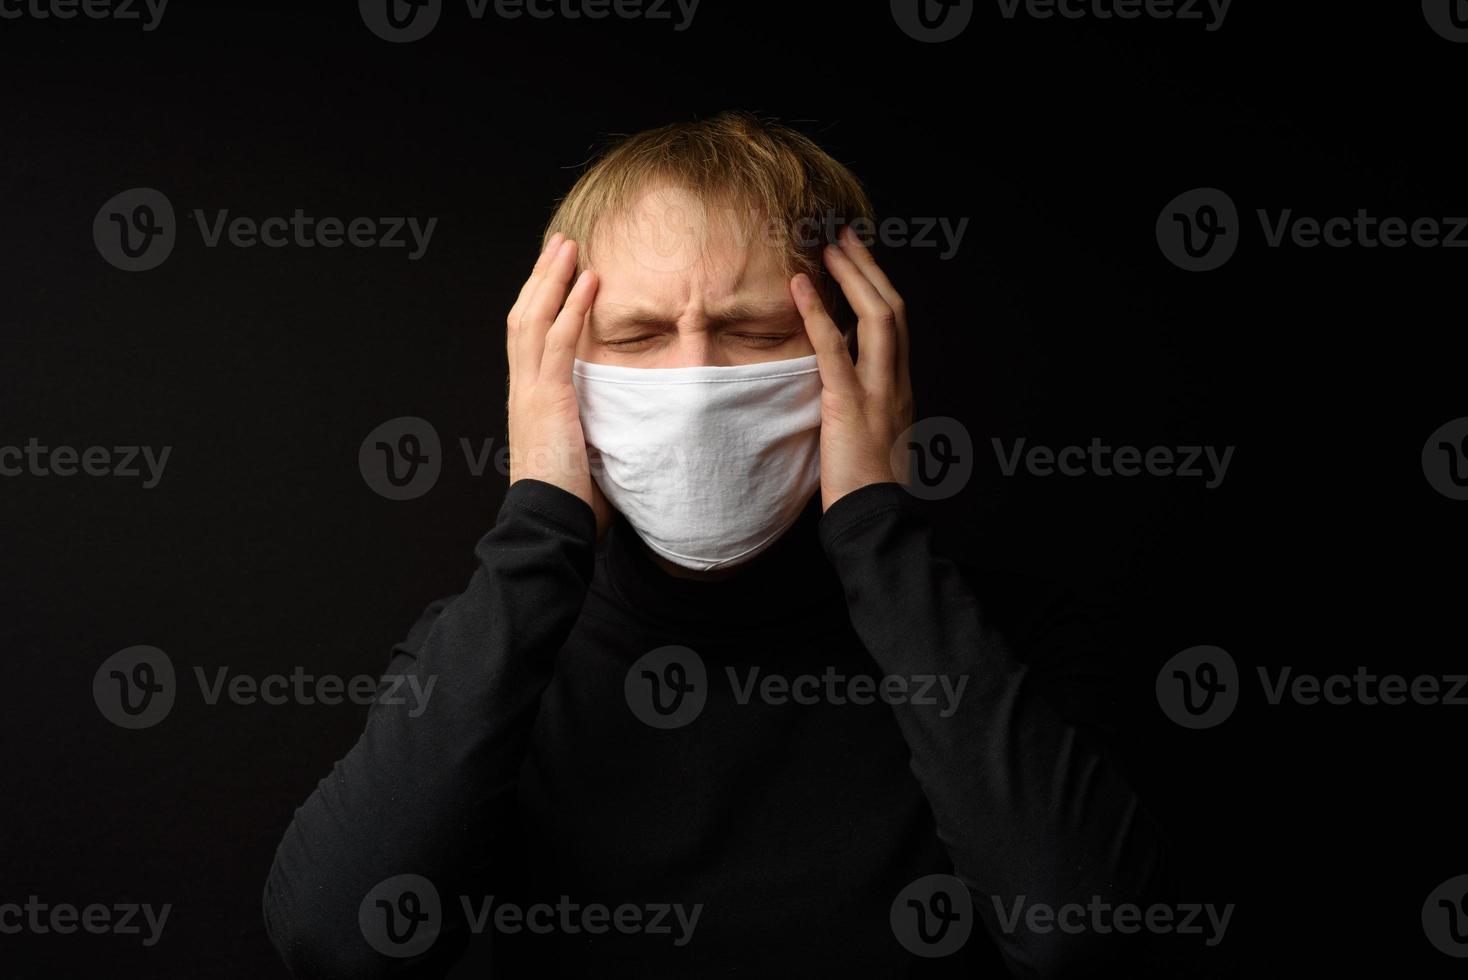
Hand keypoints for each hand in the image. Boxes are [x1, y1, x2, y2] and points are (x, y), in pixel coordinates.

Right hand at [506, 234, 612, 536]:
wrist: (549, 524)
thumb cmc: (569, 503)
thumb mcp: (583, 456)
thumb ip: (593, 433)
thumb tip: (620, 430)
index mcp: (529, 402)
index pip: (528, 339)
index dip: (540, 303)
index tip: (556, 275)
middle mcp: (522, 390)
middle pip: (524, 317)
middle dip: (541, 278)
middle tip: (560, 244)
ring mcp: (530, 392)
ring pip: (534, 319)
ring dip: (553, 279)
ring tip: (570, 247)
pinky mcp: (547, 398)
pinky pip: (558, 341)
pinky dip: (573, 306)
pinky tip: (589, 281)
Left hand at [791, 225, 914, 511]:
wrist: (875, 521)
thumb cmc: (866, 489)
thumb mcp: (870, 438)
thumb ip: (859, 407)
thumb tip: (834, 390)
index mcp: (901, 389)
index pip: (896, 326)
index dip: (877, 289)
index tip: (858, 262)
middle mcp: (898, 383)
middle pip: (893, 309)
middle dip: (869, 268)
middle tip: (843, 237)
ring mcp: (880, 392)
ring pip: (878, 318)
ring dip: (853, 276)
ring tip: (828, 247)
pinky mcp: (852, 406)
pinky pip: (835, 351)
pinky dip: (817, 314)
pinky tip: (800, 287)